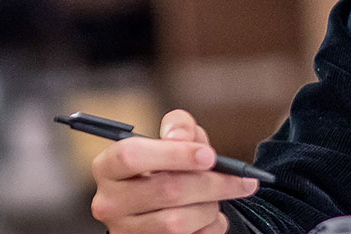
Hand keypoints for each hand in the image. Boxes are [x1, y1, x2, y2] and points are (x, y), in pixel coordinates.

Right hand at [91, 109, 259, 233]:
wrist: (164, 205)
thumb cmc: (169, 165)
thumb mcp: (174, 139)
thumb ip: (179, 127)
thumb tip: (180, 136)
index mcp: (108, 167)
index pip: (132, 156)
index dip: (174, 154)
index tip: (209, 155)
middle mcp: (109, 202)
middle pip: (166, 190)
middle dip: (212, 184)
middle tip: (242, 180)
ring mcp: (124, 231)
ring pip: (177, 222)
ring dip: (211, 208)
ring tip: (218, 198)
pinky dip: (210, 227)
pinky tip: (211, 217)